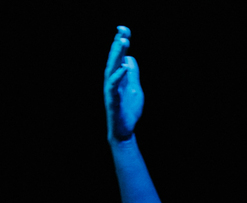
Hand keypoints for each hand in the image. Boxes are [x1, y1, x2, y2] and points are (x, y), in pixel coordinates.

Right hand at [104, 26, 144, 141]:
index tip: (124, 29)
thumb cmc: (129, 110)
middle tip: (122, 30)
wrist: (125, 129)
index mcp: (118, 77)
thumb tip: (130, 58)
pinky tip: (124, 66)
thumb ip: (132, 74)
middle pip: (114, 59)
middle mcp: (112, 81)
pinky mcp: (112, 100)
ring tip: (123, 42)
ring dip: (117, 55)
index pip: (119, 57)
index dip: (121, 43)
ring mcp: (110, 90)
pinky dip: (119, 76)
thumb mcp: (135, 89)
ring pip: (111, 69)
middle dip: (118, 44)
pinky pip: (114, 86)